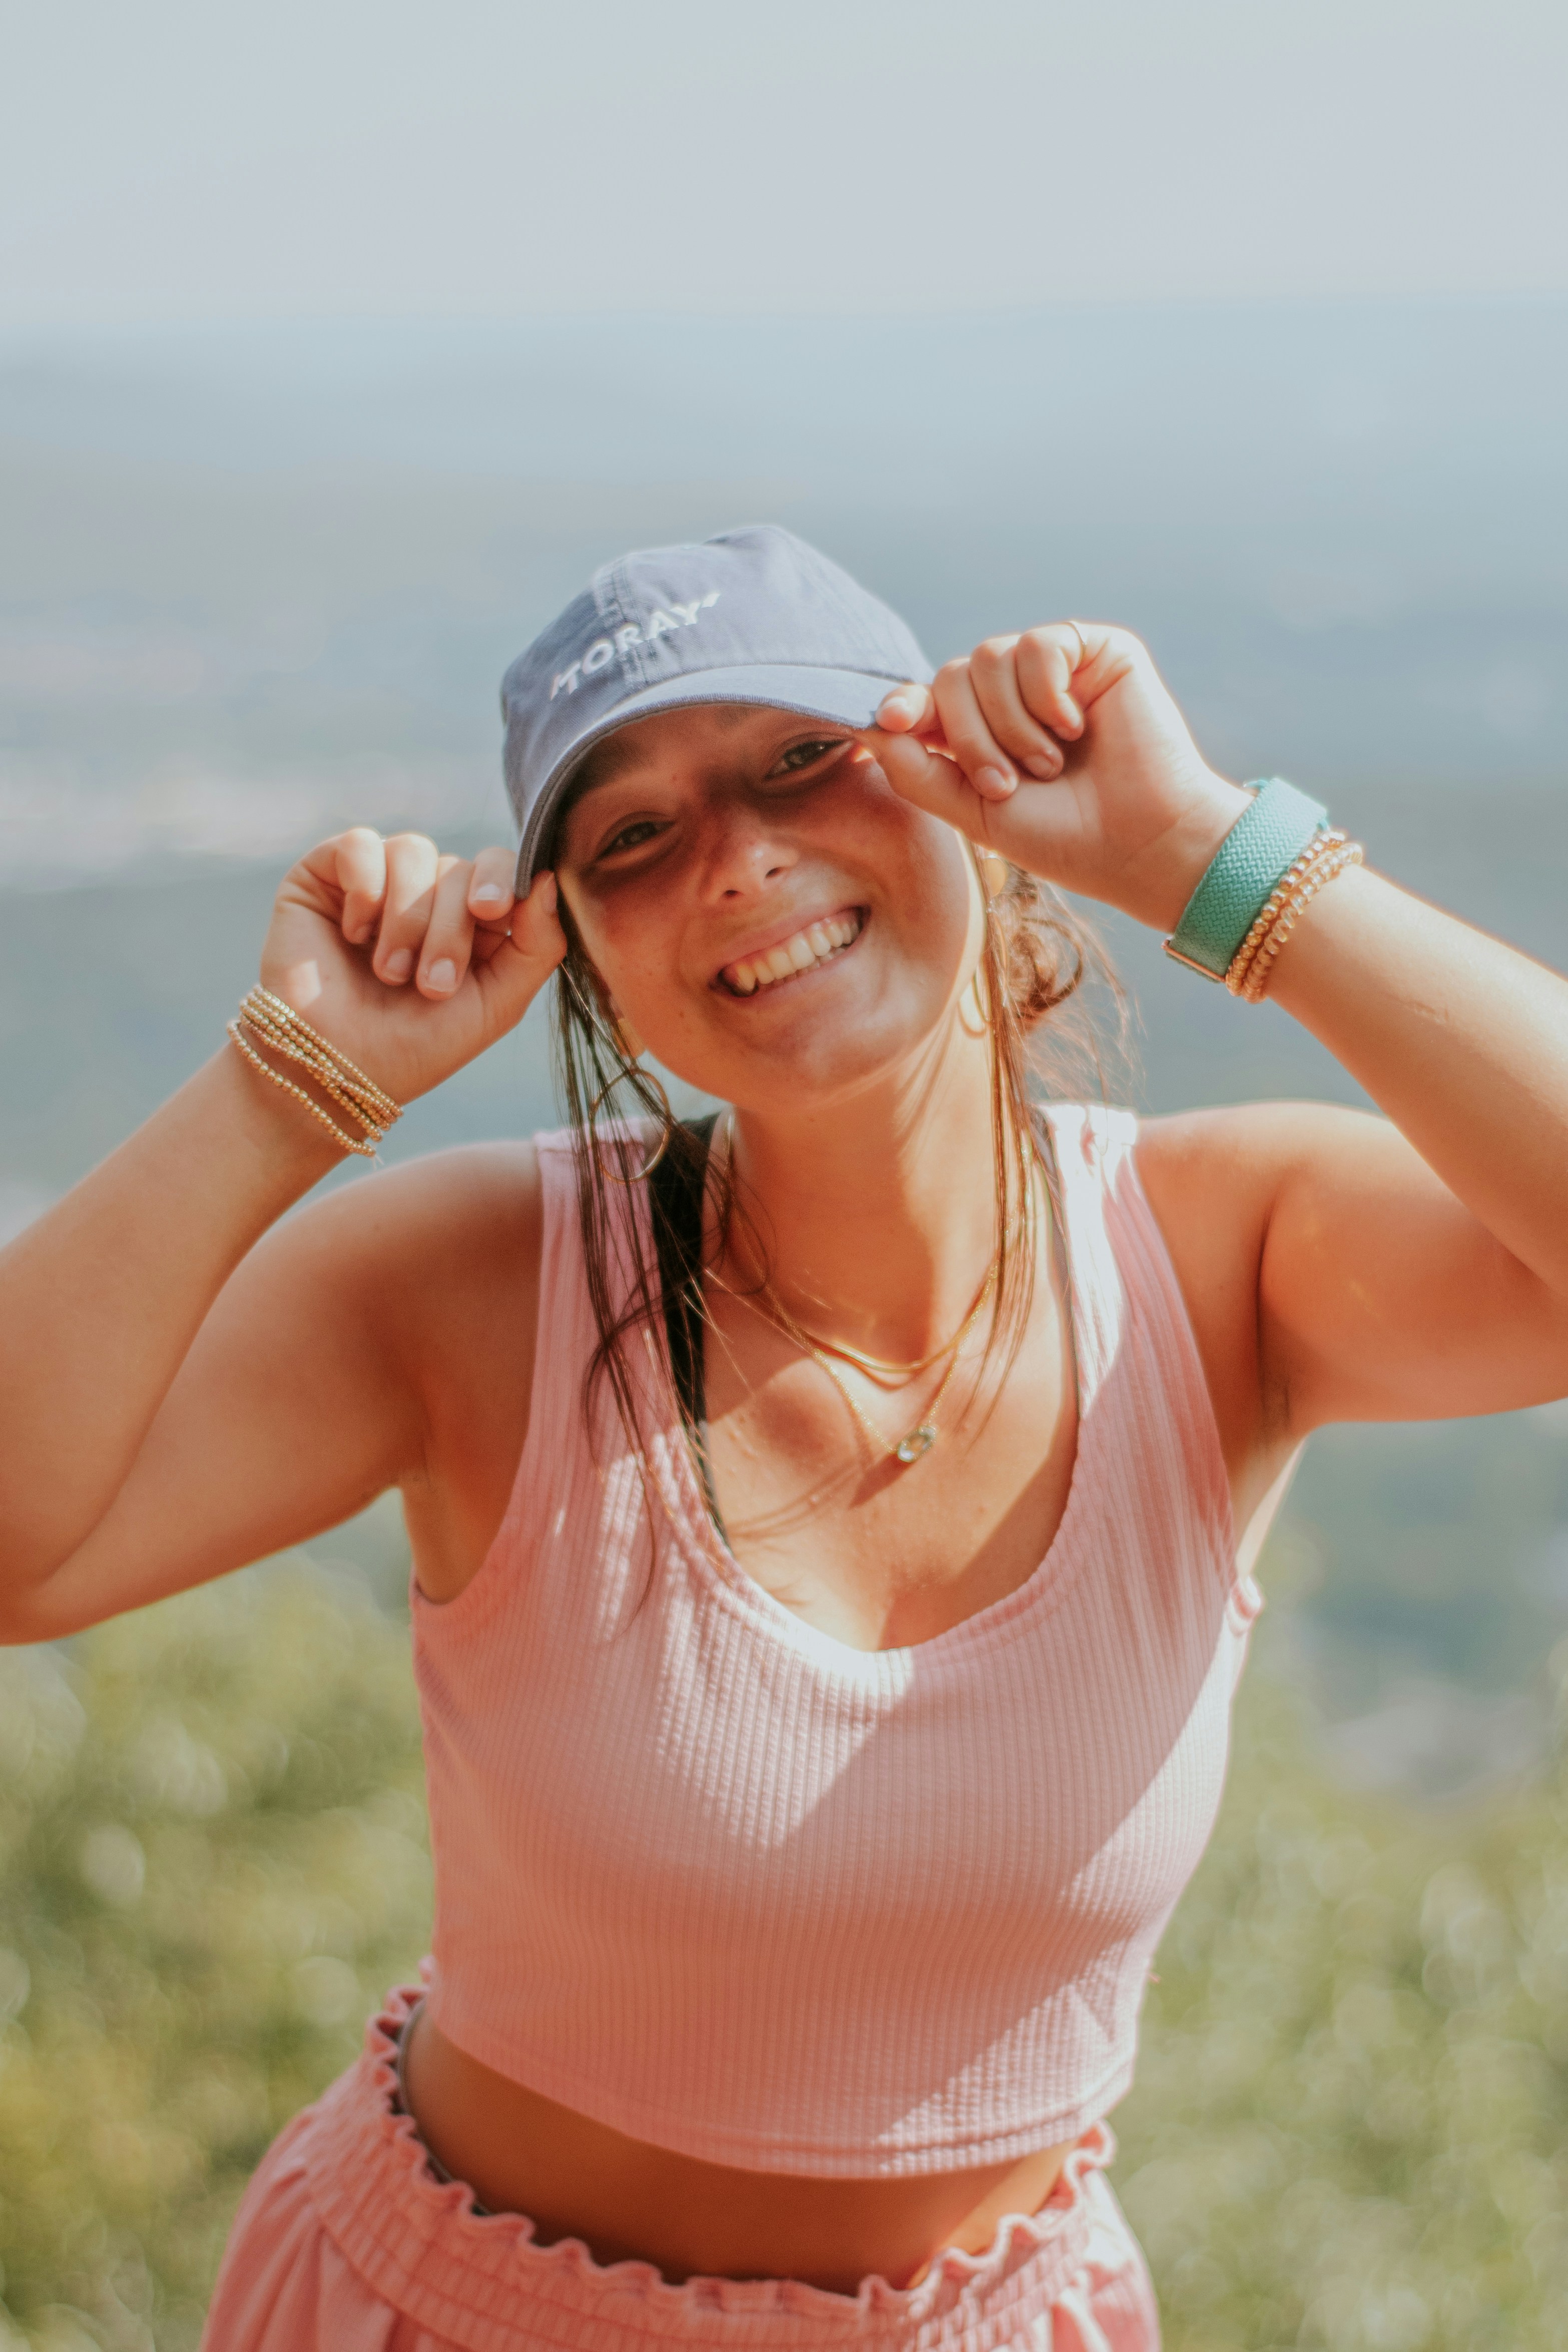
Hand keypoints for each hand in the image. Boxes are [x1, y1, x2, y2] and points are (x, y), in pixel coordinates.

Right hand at [258, 831, 565, 1107]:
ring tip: (389, 972)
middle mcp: (426, 894)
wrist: (339, 1070)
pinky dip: (365, 890)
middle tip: (430, 985)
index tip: (491, 910)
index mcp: (471, 921)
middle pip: (459, 867)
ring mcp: (376, 881)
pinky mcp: (324, 876)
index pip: (501, 869)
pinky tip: (353, 934)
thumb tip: (551, 877)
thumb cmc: (418, 1046)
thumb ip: (538, 945)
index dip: (502, 880)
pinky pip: (359, 844)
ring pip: (413, 851)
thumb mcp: (498, 1003)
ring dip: (407, 917)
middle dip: (449, 929)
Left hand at [860, 623, 1252, 930]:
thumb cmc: (1065, 837)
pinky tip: (1075, 727)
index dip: (904, 703)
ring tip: (1050, 764)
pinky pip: (1039, 645)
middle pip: (951, 676)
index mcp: (984, 731)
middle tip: (1010, 784)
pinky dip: (1046, 694)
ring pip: (987, 658)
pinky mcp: (1096, 650)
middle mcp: (1016, 694)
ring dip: (1011, 724)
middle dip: (970, 736)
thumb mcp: (976, 814)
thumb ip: (919, 774)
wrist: (1141, 842)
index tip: (891, 721)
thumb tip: (873, 727)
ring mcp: (1056, 670)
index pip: (928, 698)